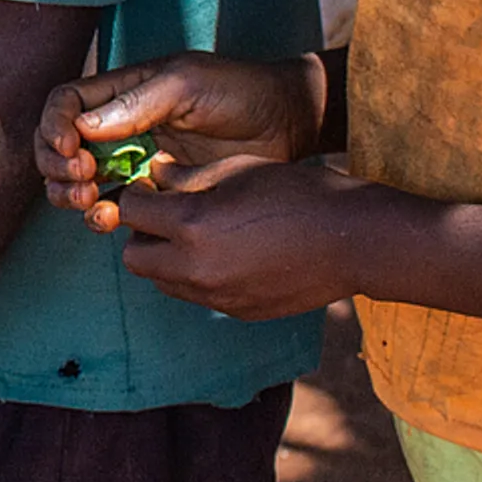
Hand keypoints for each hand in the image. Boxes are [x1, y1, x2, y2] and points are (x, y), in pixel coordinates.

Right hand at [39, 54, 323, 230]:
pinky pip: (114, 208)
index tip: (69, 146)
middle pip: (58, 145)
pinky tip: (111, 218)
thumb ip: (137, 104)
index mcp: (122, 92)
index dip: (54, 124)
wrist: (286, 125)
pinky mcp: (155, 193)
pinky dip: (100, 215)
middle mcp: (120, 126)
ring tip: (92, 200)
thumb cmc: (239, 91)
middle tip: (83, 176)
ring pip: (77, 181)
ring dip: (70, 193)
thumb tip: (82, 127)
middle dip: (56, 164)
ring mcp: (136, 161)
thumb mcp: (188, 84)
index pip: (65, 103)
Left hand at [109, 153, 366, 319]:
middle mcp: (196, 268)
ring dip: (166, 259)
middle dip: (142, 234)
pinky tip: (227, 253)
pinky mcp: (235, 311)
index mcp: (192, 225)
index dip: (136, 196)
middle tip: (166, 214)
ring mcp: (216, 296)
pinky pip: (196, 295)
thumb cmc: (296, 193)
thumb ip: (186, 176)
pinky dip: (196, 277)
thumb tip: (154, 174)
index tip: (150, 188)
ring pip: (162, 282)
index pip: (130, 213)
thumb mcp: (237, 170)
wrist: (351, 240)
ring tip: (197, 234)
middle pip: (134, 258)